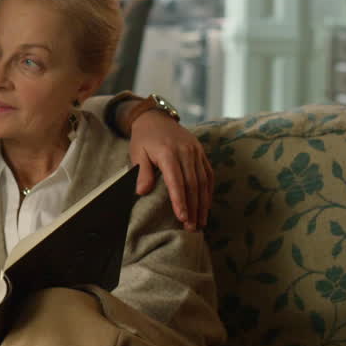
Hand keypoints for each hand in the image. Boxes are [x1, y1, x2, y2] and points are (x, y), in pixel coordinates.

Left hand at [128, 110, 213, 230]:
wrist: (156, 118)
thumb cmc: (144, 139)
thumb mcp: (137, 153)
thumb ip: (142, 172)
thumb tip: (142, 192)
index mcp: (168, 152)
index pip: (176, 181)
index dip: (180, 200)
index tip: (182, 217)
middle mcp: (185, 152)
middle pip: (192, 184)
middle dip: (193, 208)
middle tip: (191, 227)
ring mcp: (196, 152)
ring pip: (202, 181)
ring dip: (202, 203)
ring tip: (200, 222)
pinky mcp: (201, 152)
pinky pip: (208, 174)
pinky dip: (208, 191)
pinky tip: (206, 206)